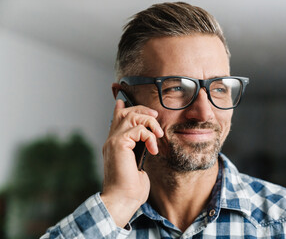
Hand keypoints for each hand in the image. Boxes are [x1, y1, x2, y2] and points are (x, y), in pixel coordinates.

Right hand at [101, 100, 162, 227]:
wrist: (123, 199)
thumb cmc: (131, 188)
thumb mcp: (137, 166)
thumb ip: (139, 153)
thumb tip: (147, 146)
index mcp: (115, 145)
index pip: (115, 120)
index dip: (120, 108)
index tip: (122, 101)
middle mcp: (111, 140)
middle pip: (125, 113)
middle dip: (142, 110)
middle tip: (155, 116)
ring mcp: (113, 141)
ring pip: (132, 116)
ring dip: (150, 122)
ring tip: (158, 135)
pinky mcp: (119, 143)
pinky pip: (138, 129)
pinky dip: (150, 137)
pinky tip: (153, 149)